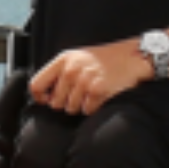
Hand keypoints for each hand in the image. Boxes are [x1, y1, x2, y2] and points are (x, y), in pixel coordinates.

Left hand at [30, 38, 147, 115]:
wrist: (132, 57)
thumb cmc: (105, 59)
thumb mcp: (77, 58)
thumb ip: (59, 73)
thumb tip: (45, 97)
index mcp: (63, 60)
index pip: (36, 84)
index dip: (40, 97)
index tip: (47, 100)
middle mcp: (71, 69)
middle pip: (55, 102)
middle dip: (66, 103)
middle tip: (80, 94)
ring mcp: (84, 80)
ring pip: (71, 108)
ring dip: (81, 105)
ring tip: (91, 92)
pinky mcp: (97, 90)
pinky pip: (87, 110)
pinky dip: (93, 107)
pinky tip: (100, 95)